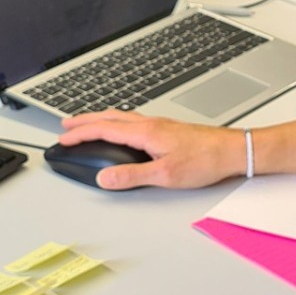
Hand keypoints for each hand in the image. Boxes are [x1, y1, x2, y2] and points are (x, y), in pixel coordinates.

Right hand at [59, 110, 244, 189]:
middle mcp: (151, 123)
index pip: (104, 129)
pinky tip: (122, 130)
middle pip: (110, 117)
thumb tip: (104, 177)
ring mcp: (160, 124)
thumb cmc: (205, 160)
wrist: (232, 150)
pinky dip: (118, 122)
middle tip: (66, 125)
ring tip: (88, 124)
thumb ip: (132, 176)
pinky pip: (134, 120)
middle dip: (85, 120)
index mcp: (146, 132)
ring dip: (101, 119)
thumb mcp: (164, 175)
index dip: (80, 133)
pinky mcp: (168, 129)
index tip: (63, 139)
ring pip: (122, 117)